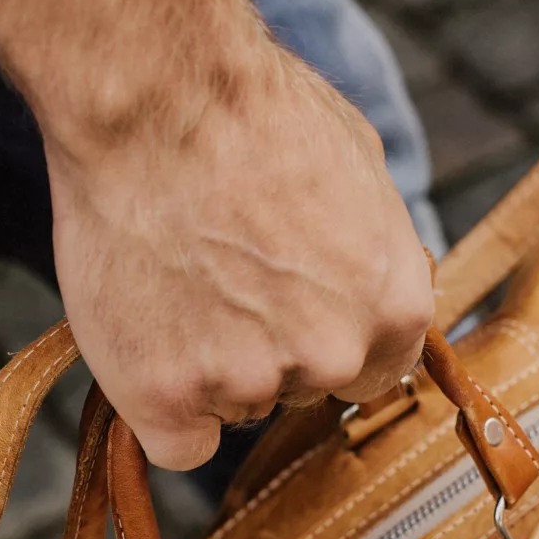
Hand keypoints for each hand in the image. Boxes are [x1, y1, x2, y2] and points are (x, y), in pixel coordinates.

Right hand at [50, 45, 434, 470]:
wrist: (155, 95)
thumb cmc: (250, 109)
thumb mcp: (359, 165)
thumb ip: (374, 248)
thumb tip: (377, 276)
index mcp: (395, 305)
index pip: (373, 369)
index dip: (324, 334)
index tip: (283, 304)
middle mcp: (332, 355)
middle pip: (300, 390)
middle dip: (264, 347)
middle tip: (213, 271)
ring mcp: (248, 381)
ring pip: (231, 405)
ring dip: (203, 363)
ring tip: (171, 271)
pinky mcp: (166, 398)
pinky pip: (175, 442)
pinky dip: (156, 403)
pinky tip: (143, 336)